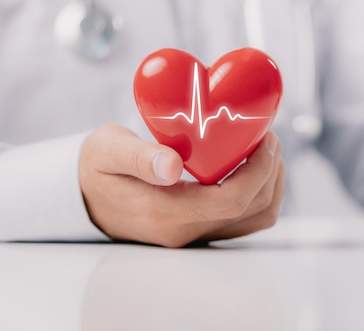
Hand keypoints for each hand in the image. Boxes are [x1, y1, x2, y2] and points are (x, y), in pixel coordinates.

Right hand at [79, 125, 284, 246]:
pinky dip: (261, 193)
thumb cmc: (97, 168)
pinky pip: (246, 221)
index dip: (258, 170)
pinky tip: (255, 168)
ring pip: (255, 220)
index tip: (265, 138)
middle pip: (251, 210)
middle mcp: (184, 231)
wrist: (86, 197)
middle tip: (268, 137)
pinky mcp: (201, 230)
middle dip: (269, 171)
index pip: (230, 201)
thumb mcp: (106, 151)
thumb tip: (172, 166)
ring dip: (270, 184)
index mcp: (163, 212)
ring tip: (267, 151)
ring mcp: (195, 234)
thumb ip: (137, 157)